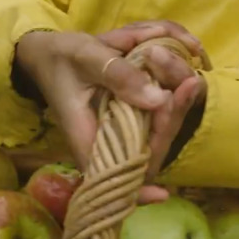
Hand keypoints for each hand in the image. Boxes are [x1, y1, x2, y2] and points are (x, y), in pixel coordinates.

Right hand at [15, 21, 204, 203]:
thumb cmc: (60, 58)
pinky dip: (173, 76)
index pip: (116, 175)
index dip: (139, 192)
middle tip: (189, 82)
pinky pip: (162, 104)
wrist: (48, 51)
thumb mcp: (85, 58)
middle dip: (174, 117)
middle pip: (151, 149)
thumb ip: (119, 76)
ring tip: (189, 53)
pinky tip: (187, 46)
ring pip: (162, 126)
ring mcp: (124, 126)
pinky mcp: (134, 111)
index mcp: (89, 138)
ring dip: (178, 92)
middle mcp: (109, 139)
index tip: (162, 193)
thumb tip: (159, 98)